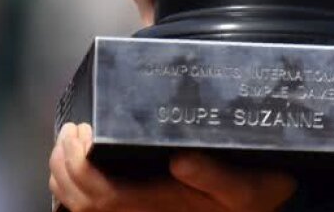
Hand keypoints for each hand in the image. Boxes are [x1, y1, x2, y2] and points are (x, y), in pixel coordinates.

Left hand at [50, 122, 295, 211]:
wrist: (268, 206)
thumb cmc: (257, 195)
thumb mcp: (247, 186)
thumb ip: (215, 176)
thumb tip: (179, 160)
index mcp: (160, 205)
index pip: (100, 196)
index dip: (80, 167)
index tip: (82, 132)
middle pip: (82, 202)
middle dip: (64, 166)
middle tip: (70, 130)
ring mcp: (142, 211)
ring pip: (84, 207)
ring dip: (65, 175)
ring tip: (68, 142)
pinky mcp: (145, 206)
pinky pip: (98, 205)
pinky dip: (78, 185)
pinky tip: (80, 164)